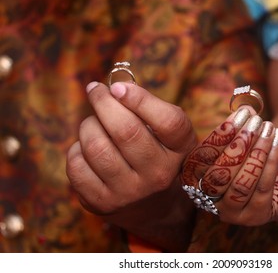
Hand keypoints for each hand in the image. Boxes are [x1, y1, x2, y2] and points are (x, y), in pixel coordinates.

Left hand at [66, 81, 196, 249]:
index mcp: (180, 152)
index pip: (169, 123)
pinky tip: (87, 148)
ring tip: (93, 123)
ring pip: (97, 147)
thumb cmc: (159, 157)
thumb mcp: (169, 135)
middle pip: (126, 131)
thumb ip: (150, 109)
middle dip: (103, 103)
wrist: (155, 208)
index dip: (141, 99)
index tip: (118, 87)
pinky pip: (77, 167)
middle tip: (96, 91)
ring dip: (88, 125)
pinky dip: (77, 149)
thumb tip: (115, 88)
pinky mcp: (103, 203)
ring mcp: (130, 192)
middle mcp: (159, 175)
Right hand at [181, 107, 277, 225]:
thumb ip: (233, 129)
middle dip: (241, 143)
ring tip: (269, 128)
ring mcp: (229, 211)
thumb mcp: (230, 144)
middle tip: (256, 121)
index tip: (242, 113)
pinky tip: (277, 141)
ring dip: (258, 152)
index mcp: (191, 178)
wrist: (263, 184)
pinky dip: (272, 162)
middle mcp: (205, 198)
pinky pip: (263, 188)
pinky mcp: (253, 216)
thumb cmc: (240, 158)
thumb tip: (246, 106)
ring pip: (242, 181)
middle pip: (221, 171)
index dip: (223, 133)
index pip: (203, 155)